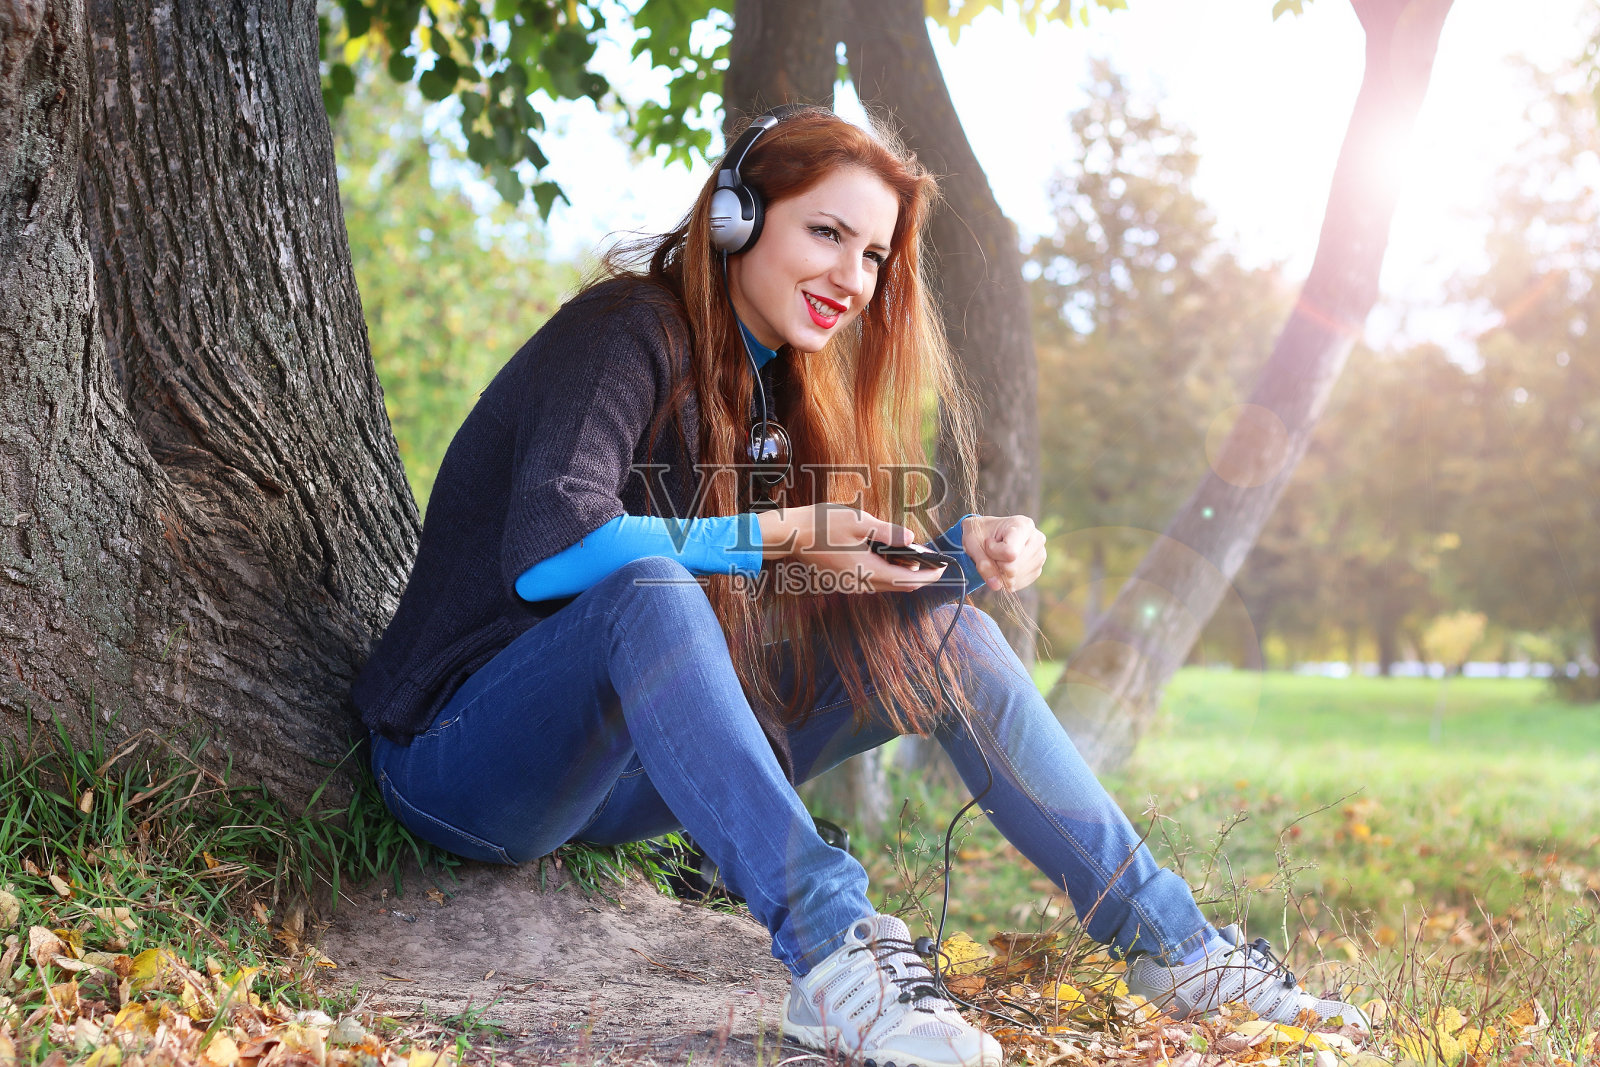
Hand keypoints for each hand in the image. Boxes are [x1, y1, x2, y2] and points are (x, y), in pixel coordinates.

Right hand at [756, 503, 949, 592]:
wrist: (790, 537)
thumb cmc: (822, 526)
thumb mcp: (859, 522)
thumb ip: (887, 532)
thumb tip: (910, 538)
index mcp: (871, 571)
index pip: (910, 580)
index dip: (930, 574)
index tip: (943, 567)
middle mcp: (863, 584)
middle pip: (901, 586)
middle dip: (919, 573)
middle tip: (930, 558)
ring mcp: (853, 585)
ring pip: (887, 584)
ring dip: (902, 572)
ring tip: (910, 552)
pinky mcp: (845, 580)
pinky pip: (873, 580)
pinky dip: (886, 570)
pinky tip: (885, 553)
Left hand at [962, 514, 1046, 592]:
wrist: (987, 534)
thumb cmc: (980, 535)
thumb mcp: (973, 544)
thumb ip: (983, 564)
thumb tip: (996, 586)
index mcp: (1023, 525)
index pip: (1010, 553)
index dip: (992, 552)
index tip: (988, 541)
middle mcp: (1037, 539)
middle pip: (1013, 567)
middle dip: (996, 564)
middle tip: (993, 551)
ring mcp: (1040, 556)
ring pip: (1015, 577)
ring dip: (1000, 572)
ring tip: (999, 556)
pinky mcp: (1037, 569)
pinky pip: (1017, 583)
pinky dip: (1006, 579)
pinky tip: (1004, 565)